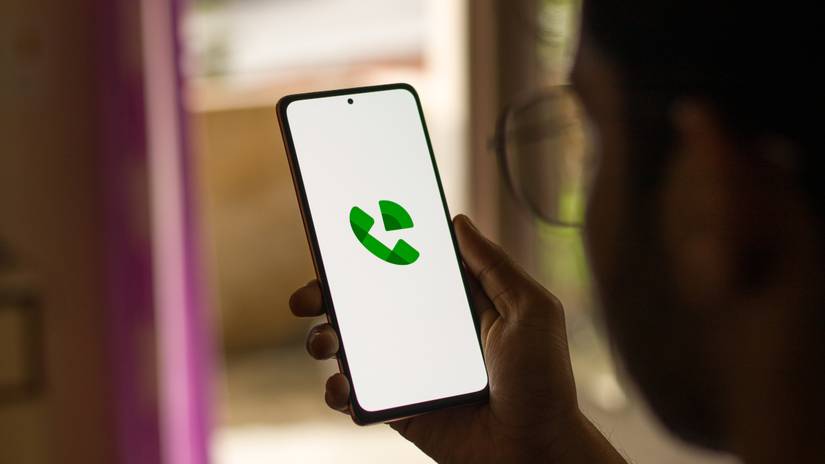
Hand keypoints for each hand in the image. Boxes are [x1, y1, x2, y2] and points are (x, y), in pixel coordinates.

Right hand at [289, 215, 625, 462]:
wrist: (534, 448)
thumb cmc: (542, 379)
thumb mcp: (530, 310)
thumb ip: (493, 267)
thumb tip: (457, 222)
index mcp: (450, 302)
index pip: (400, 269)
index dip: (368, 253)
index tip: (339, 238)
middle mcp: (421, 331)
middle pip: (362, 304)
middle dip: (326, 295)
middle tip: (308, 297)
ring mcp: (405, 369)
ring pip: (348, 347)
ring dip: (323, 339)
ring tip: (325, 344)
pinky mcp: (397, 406)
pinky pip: (354, 395)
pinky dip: (337, 390)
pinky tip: (341, 388)